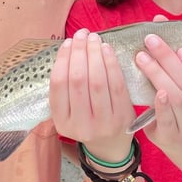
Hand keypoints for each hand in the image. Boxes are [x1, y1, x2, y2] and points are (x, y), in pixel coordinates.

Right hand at [49, 29, 135, 161]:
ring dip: (94, 54)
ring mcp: (104, 123)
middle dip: (79, 52)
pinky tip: (106, 49)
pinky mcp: (122, 117)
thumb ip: (65, 88)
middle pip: (78, 80)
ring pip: (97, 80)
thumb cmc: (86, 121)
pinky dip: (110, 63)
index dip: (63, 60)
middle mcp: (81, 125)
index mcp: (62, 123)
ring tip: (93, 38)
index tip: (67, 42)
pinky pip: (116, 84)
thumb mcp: (67, 112)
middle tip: (81, 34)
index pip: (58, 85)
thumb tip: (69, 48)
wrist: (110, 146)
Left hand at [135, 33, 181, 148]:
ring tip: (141, 57)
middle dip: (168, 61)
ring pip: (176, 99)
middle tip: (150, 40)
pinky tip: (153, 90)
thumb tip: (159, 20)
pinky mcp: (169, 137)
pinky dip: (160, 105)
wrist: (180, 140)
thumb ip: (176, 51)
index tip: (181, 48)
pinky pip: (166, 121)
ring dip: (157, 75)